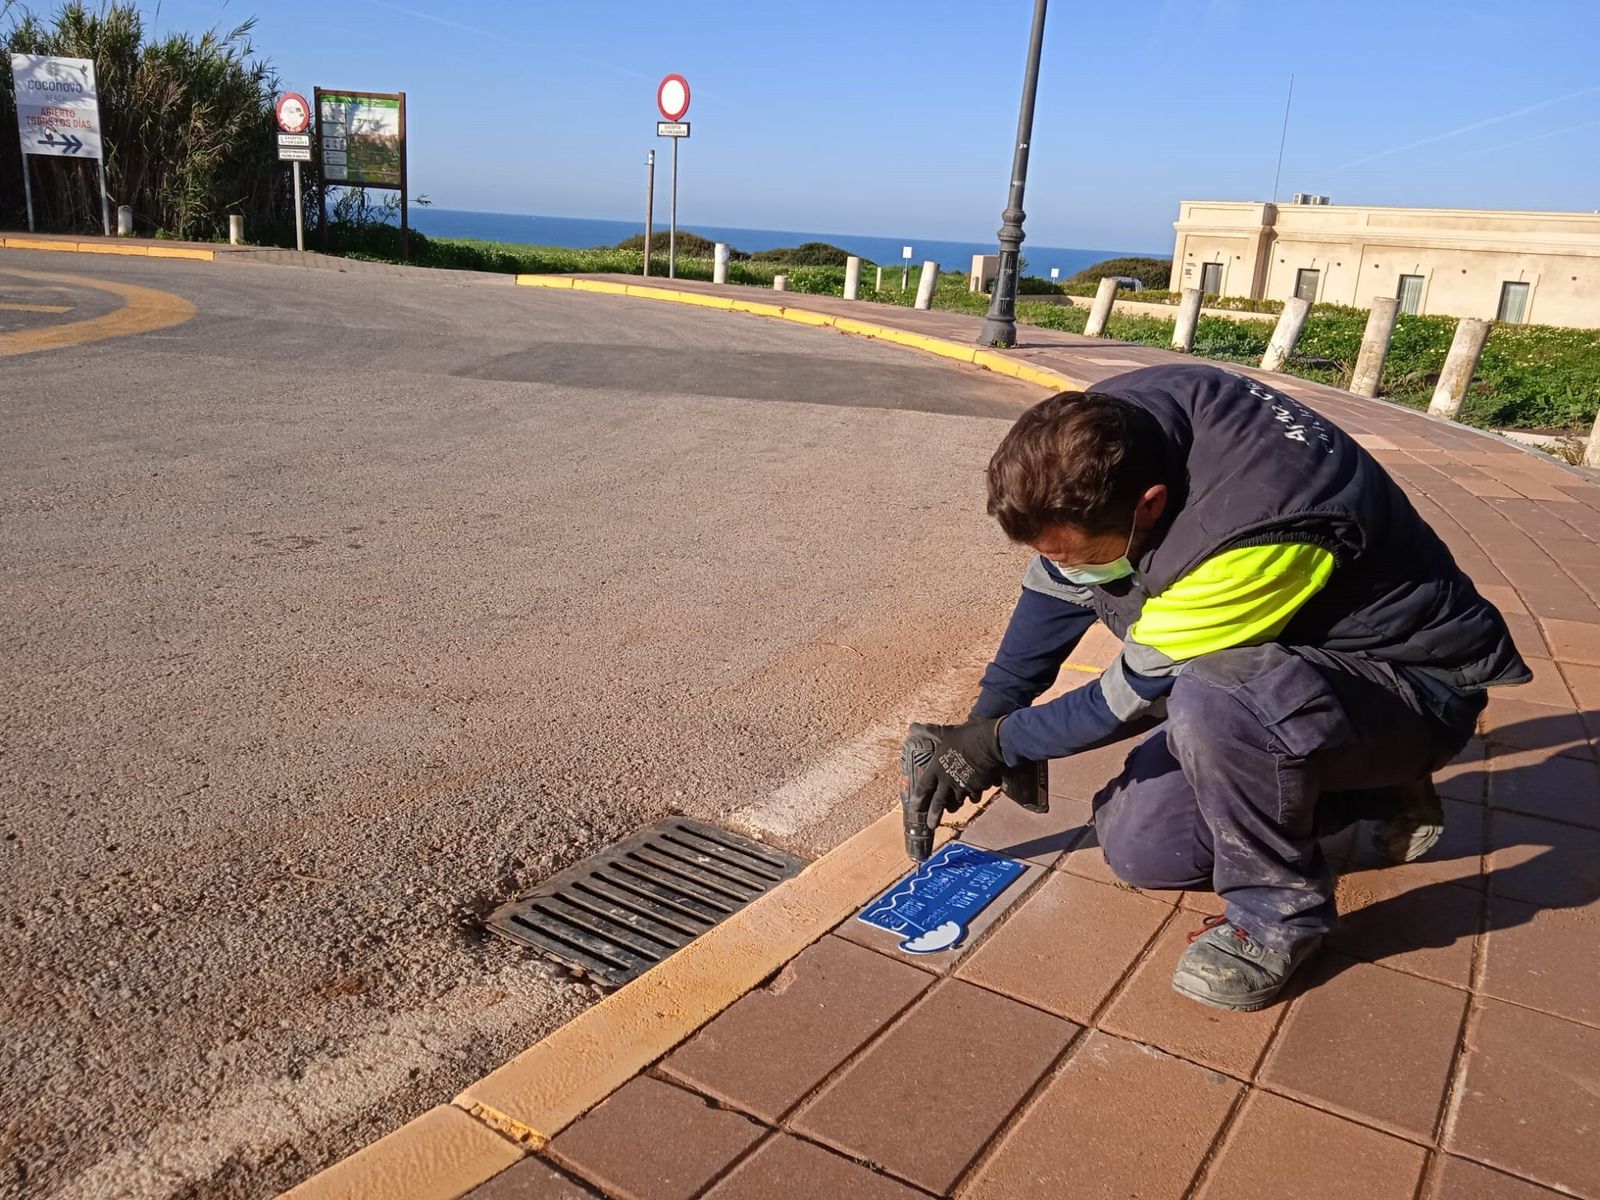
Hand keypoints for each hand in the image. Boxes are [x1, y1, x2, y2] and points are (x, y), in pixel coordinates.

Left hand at [906, 718, 1005, 832]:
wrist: (993, 741)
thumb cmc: (967, 735)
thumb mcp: (947, 732)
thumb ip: (929, 732)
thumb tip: (912, 726)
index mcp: (936, 768)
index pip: (924, 787)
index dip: (919, 799)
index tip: (915, 809)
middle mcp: (948, 780)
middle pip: (938, 802)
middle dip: (934, 815)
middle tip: (931, 826)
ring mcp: (964, 785)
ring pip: (957, 801)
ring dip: (954, 806)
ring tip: (951, 810)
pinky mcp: (978, 787)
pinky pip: (973, 796)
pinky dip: (972, 797)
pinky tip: (973, 796)